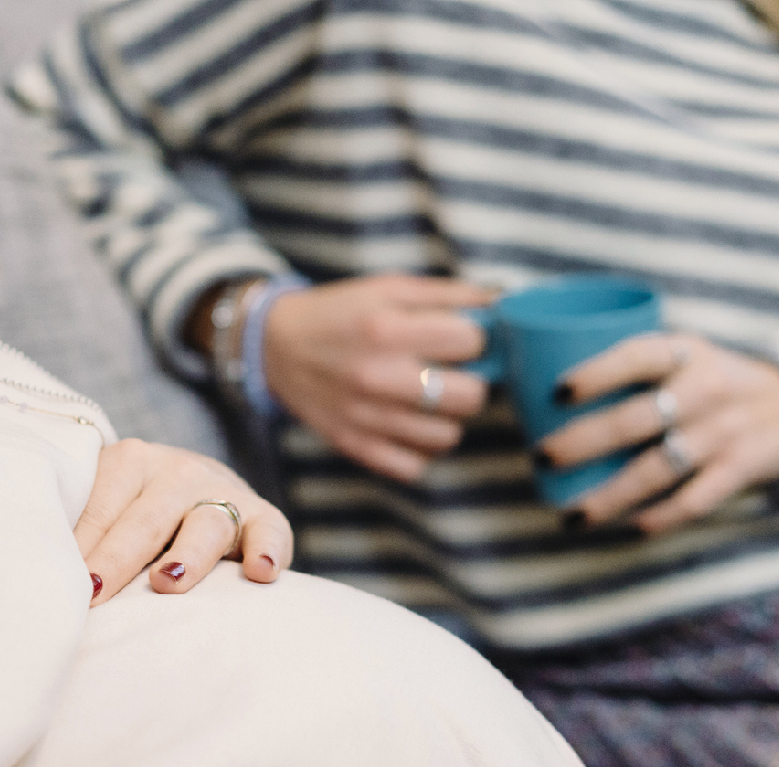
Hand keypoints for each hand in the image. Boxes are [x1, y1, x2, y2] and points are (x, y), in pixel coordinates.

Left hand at [78, 439, 292, 604]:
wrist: (194, 487)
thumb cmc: (134, 512)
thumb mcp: (106, 506)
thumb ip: (83, 530)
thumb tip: (42, 574)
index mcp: (131, 462)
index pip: (100, 507)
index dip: (79, 546)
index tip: (57, 582)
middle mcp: (178, 471)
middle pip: (146, 520)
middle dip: (117, 558)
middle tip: (93, 593)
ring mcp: (223, 491)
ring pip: (206, 524)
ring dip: (188, 555)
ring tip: (167, 582)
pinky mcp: (263, 516)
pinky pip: (271, 530)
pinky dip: (268, 549)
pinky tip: (261, 572)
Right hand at [262, 274, 497, 480]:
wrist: (276, 347)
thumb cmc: (341, 313)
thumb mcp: (389, 288)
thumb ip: (448, 294)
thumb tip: (503, 303)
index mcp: (387, 328)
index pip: (471, 342)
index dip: (474, 338)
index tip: (460, 338)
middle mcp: (377, 376)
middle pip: (470, 396)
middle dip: (472, 381)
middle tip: (453, 373)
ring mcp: (367, 417)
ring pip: (448, 436)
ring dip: (448, 418)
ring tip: (431, 400)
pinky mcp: (356, 447)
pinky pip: (416, 467)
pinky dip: (421, 450)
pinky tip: (411, 426)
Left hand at [538, 333, 778, 534]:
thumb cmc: (712, 380)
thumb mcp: (685, 355)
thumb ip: (636, 363)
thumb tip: (542, 377)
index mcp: (685, 353)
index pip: (637, 356)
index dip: (597, 372)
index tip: (557, 392)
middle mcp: (705, 390)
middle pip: (636, 419)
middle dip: (584, 441)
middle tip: (542, 456)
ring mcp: (723, 432)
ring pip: (657, 469)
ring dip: (611, 496)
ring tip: (572, 515)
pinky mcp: (740, 468)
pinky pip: (694, 500)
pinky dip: (661, 516)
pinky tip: (630, 527)